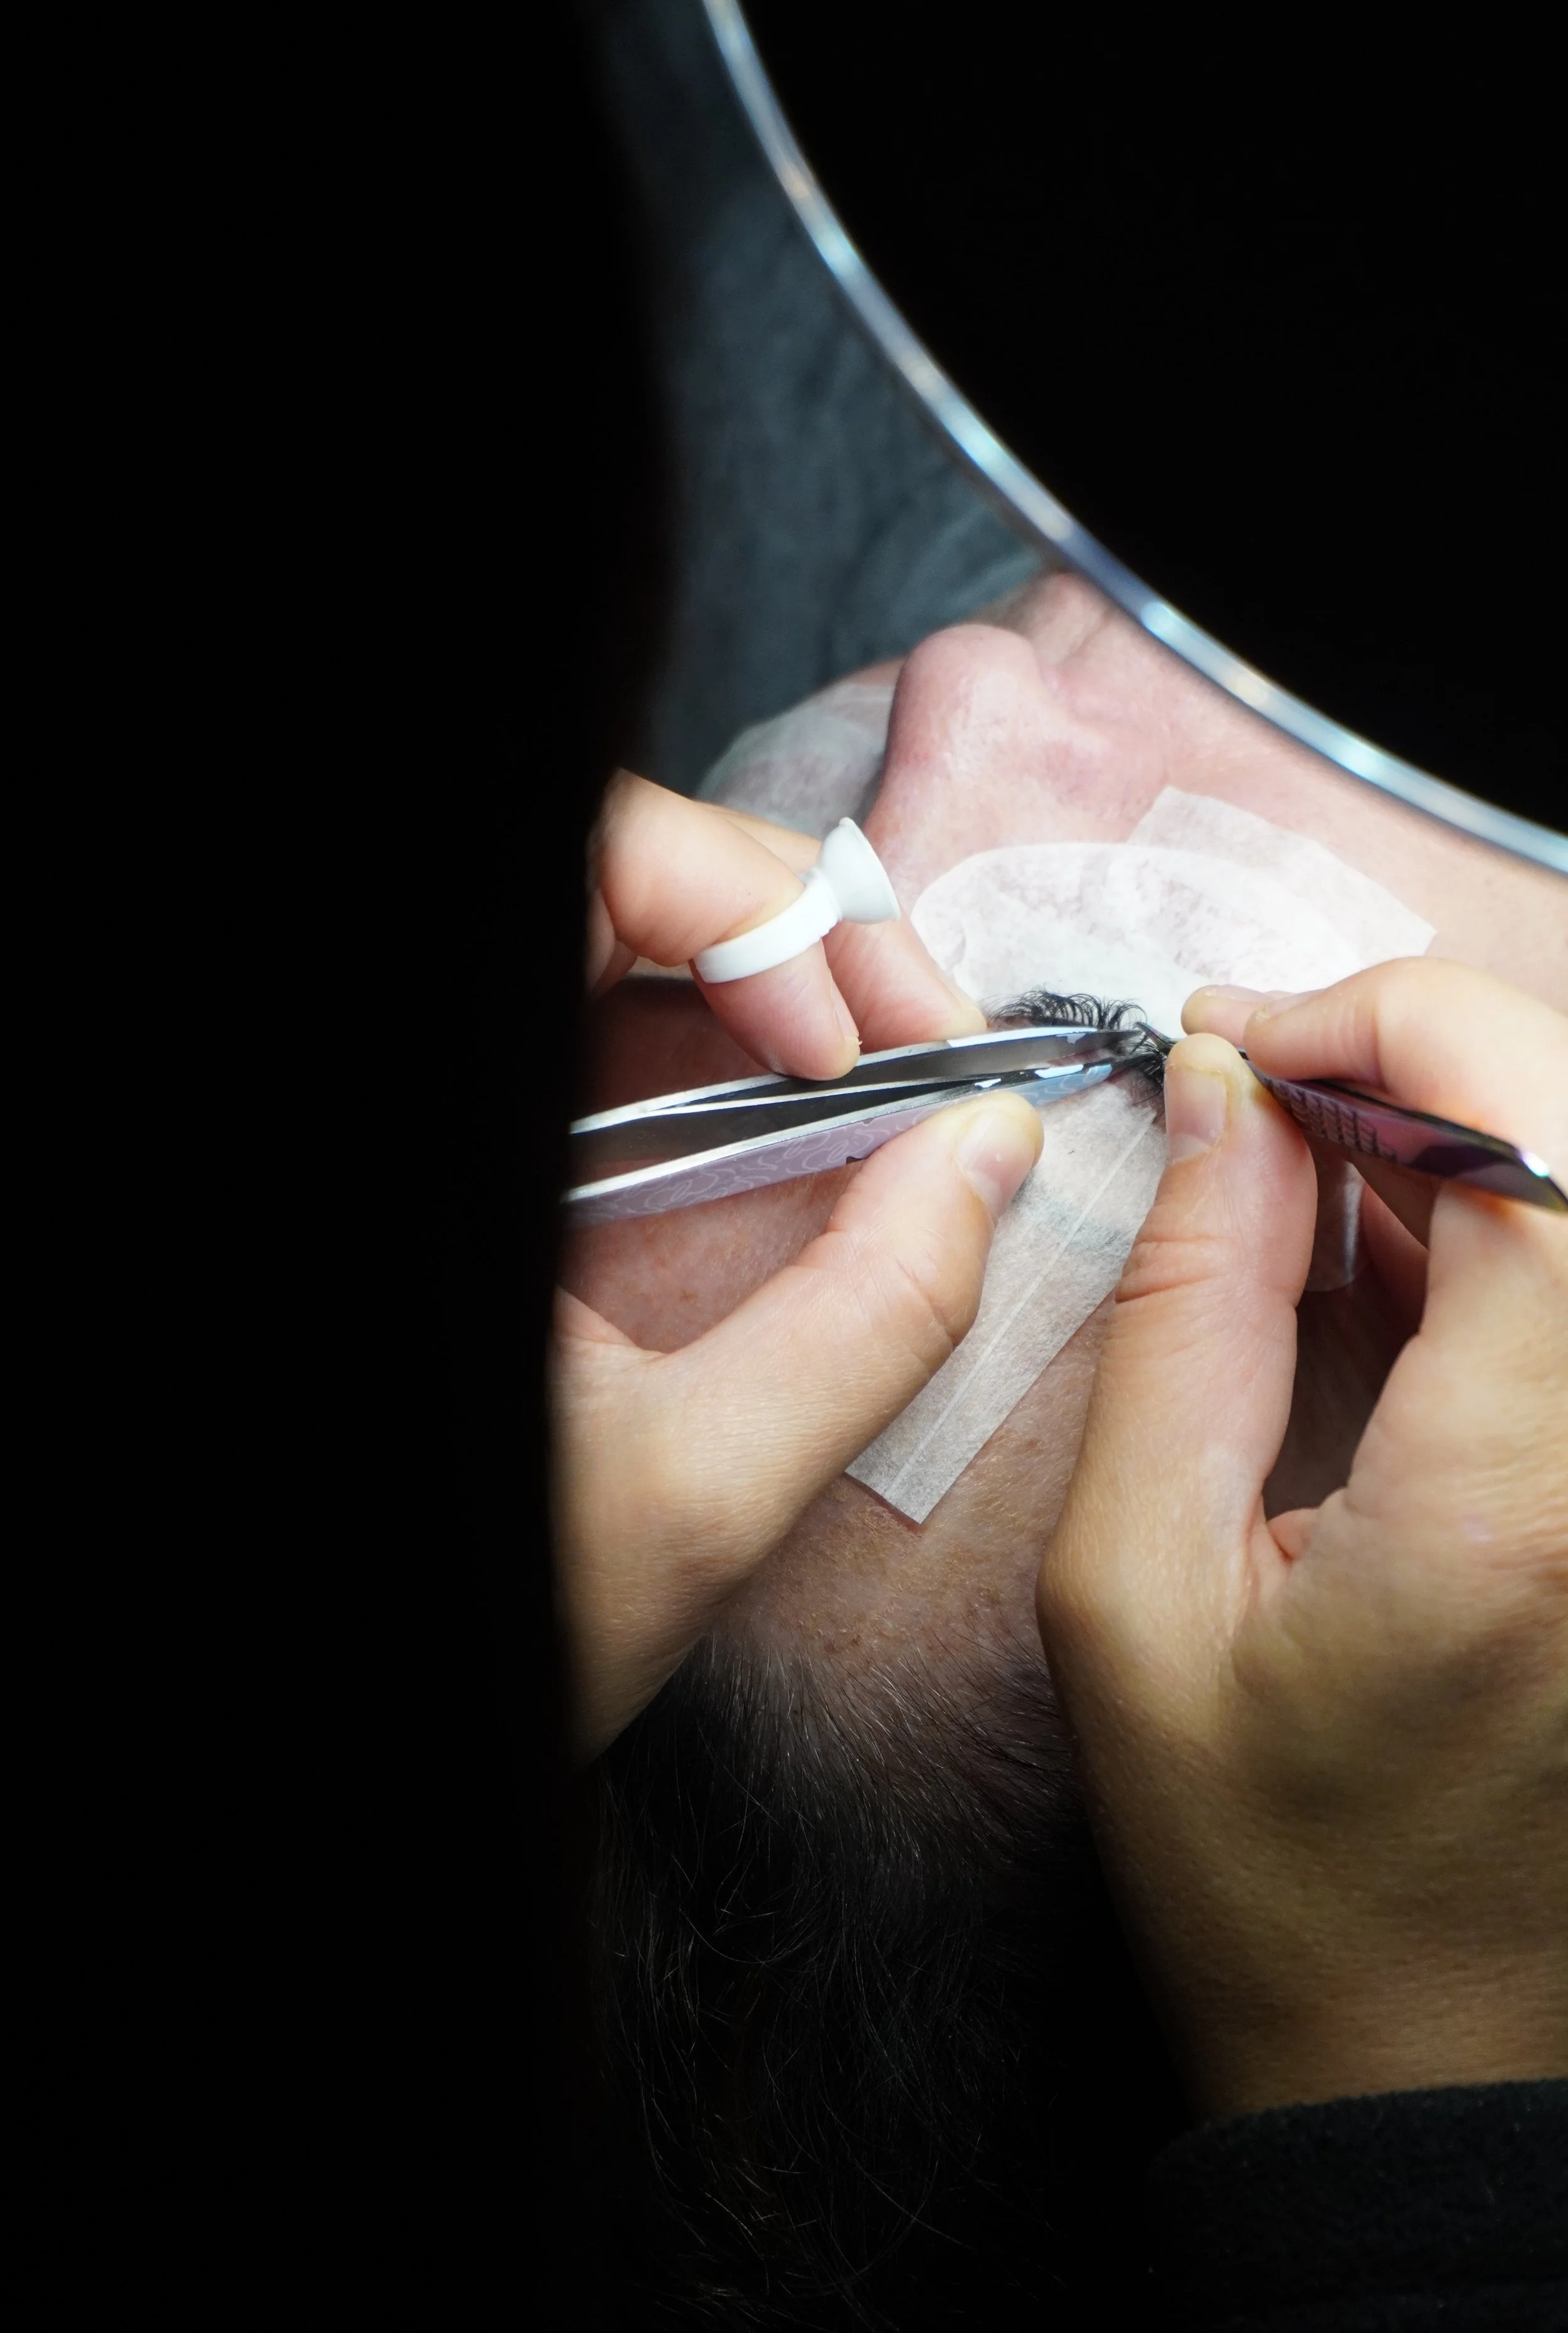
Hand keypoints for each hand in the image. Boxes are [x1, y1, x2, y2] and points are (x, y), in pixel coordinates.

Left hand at [557, 774, 1041, 1755]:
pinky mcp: (526, 1153)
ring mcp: (498, 1118)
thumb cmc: (504, 1613)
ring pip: (641, 942)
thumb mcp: (697, 1494)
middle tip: (922, 1040)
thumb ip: (866, 1321)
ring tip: (900, 1068)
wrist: (413, 1702)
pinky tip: (825, 1103)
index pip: (591, 864)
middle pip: (632, 879)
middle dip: (801, 929)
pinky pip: (629, 1025)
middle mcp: (472, 1097)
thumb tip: (994, 1155)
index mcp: (465, 1132)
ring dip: (788, 978)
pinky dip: (744, 1036)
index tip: (843, 1046)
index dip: (735, 903)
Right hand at [1037, 957, 1567, 2117]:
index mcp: (1516, 1501)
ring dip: (1462, 1132)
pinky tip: (1390, 1259)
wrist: (1420, 2050)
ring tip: (1301, 1181)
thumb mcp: (1134, 1586)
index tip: (1239, 1041)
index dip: (1386, 1021)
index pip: (1536, 1134)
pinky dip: (1504, 1223)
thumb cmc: (1258, 1856)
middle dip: (1425, 1052)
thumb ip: (1180, 1312)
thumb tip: (1221, 1090)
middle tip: (1258, 1089)